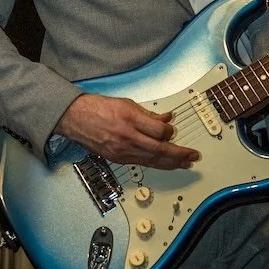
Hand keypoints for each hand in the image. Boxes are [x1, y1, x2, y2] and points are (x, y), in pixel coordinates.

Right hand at [56, 93, 199, 170]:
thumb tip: (166, 120)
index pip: (160, 131)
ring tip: (185, 164)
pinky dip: (156, 164)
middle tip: (193, 155)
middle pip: (160, 150)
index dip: (170, 133)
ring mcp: (122, 151)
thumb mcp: (127, 103)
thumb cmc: (98, 108)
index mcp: (130, 120)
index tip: (173, 130)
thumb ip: (148, 114)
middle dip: (179, 154)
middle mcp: (127, 138)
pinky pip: (142, 164)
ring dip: (172, 164)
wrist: (76, 118)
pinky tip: (165, 165)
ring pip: (152, 161)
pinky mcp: (118, 159)